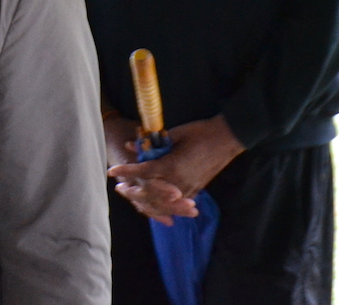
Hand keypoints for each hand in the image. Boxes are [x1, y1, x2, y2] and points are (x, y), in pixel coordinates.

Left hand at [107, 115, 244, 225]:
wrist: (227, 139)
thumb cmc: (200, 132)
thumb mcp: (175, 134)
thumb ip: (152, 143)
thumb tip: (131, 145)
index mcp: (172, 165)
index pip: (142, 172)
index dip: (126, 172)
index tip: (111, 171)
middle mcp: (178, 181)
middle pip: (149, 192)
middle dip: (132, 191)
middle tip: (119, 188)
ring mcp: (188, 188)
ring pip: (162, 202)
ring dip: (146, 201)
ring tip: (133, 197)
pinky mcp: (196, 190)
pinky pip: (175, 203)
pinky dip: (163, 205)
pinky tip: (154, 203)